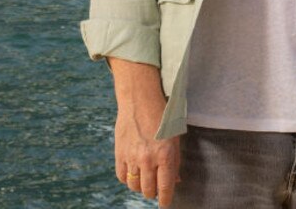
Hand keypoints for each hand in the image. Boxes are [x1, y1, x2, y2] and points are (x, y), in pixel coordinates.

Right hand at [109, 58, 180, 205]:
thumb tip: (176, 181)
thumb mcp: (174, 137)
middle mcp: (148, 158)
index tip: (164, 204)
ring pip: (134, 186)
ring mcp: (131, 156)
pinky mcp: (119, 152)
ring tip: (144, 177)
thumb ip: (175, 161)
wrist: (139, 98)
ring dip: (140, 186)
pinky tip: (133, 171)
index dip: (165, 200)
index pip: (165, 188)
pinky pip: (121, 176)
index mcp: (165, 155)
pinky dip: (127, 178)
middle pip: (148, 190)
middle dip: (153, 192)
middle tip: (156, 185)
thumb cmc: (162, 115)